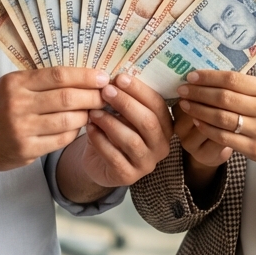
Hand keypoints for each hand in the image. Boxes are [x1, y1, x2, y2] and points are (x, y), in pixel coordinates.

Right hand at [0, 67, 107, 172]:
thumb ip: (38, 82)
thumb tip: (80, 77)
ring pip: (68, 121)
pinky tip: (78, 127)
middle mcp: (18, 105)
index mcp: (15, 83)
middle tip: (107, 95)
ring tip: (95, 111)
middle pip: (67, 98)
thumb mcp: (9, 85)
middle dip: (93, 96)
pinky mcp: (24, 151)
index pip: (58, 76)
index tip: (103, 76)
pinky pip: (60, 140)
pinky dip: (73, 132)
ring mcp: (21, 130)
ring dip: (87, 116)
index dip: (85, 76)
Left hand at [77, 73, 173, 187]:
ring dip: (110, 122)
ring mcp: (146, 164)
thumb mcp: (121, 113)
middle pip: (148, 122)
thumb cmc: (113, 130)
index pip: (157, 104)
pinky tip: (90, 128)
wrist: (98, 161)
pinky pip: (115, 157)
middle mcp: (161, 146)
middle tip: (106, 91)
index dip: (139, 90)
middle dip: (126, 103)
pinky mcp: (128, 177)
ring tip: (93, 111)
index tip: (119, 77)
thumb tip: (113, 76)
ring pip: (132, 140)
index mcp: (165, 125)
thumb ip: (124, 98)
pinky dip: (100, 141)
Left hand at [177, 70, 255, 173]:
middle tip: (183, 89)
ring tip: (185, 104)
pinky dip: (207, 128)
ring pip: (222, 117)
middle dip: (199, 93)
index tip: (191, 76)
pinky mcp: (254, 148)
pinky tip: (196, 121)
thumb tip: (207, 75)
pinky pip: (223, 137)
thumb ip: (241, 85)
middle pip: (225, 98)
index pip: (233, 79)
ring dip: (199, 110)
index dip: (209, 77)